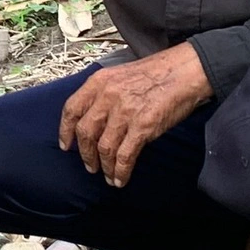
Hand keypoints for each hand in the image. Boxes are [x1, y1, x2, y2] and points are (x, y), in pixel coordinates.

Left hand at [58, 43, 212, 187]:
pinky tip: (120, 179)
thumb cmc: (156, 73)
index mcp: (99, 82)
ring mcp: (125, 112)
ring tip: (107, 176)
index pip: (71, 109)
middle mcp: (108, 96)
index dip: (65, 131)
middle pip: (85, 132)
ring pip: (104, 147)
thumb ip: (103, 94)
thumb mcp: (120, 75)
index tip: (65, 146)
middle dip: (85, 154)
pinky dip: (120, 171)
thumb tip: (93, 119)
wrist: (185, 71)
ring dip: (104, 166)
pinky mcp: (143, 127)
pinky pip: (125, 155)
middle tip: (89, 166)